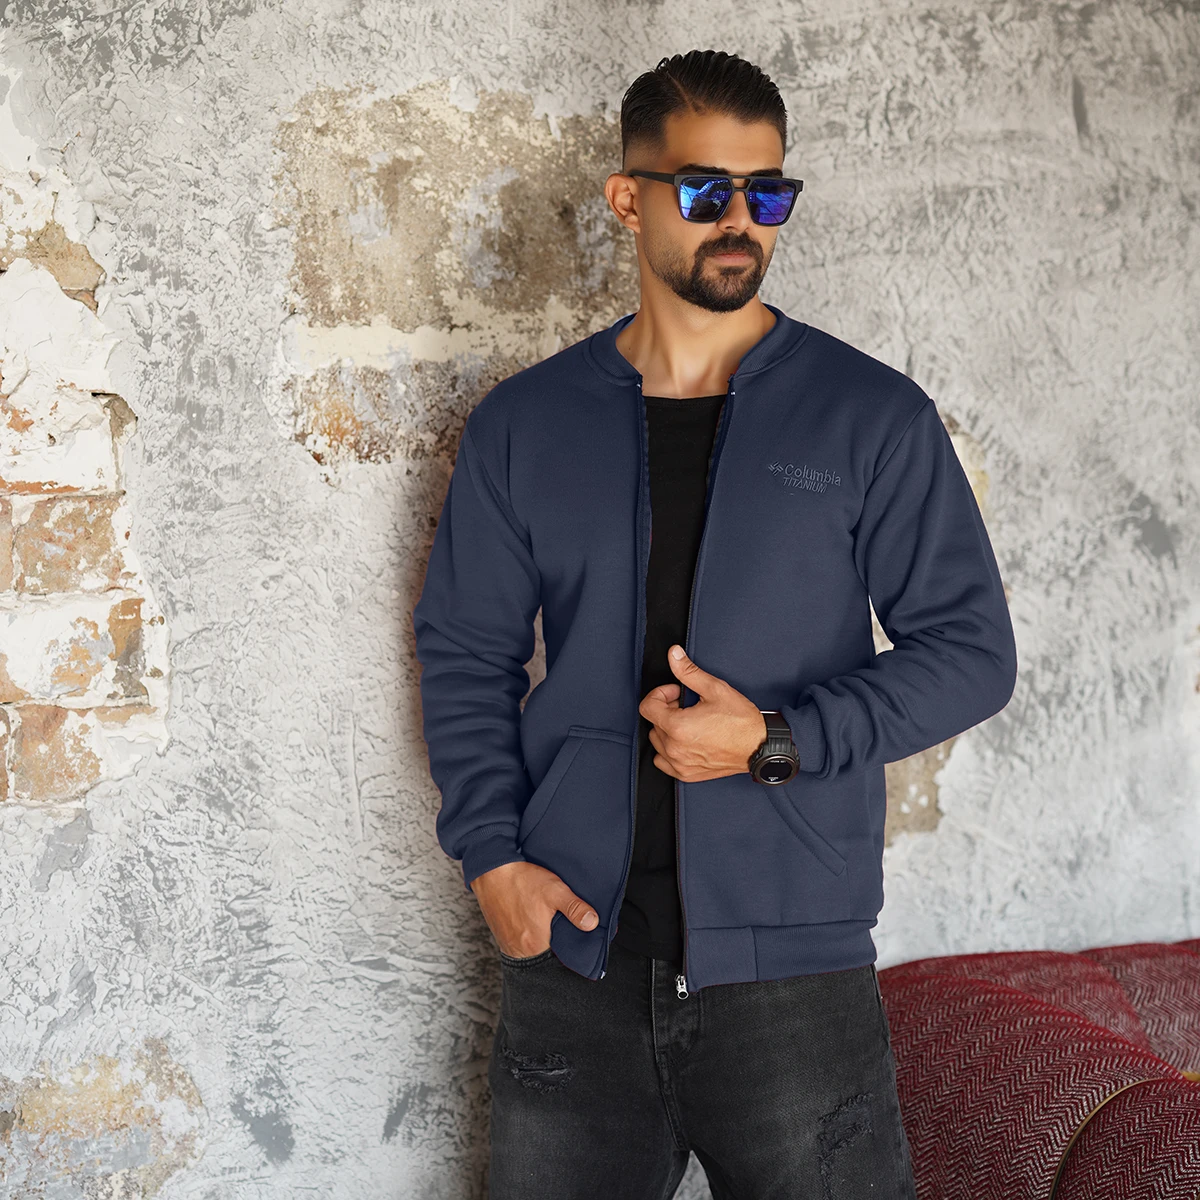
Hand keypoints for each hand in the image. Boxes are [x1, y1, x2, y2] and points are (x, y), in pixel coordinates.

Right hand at [470, 860, 598, 957]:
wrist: (491, 871)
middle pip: (544, 956)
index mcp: (535, 946)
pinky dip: (528, 935)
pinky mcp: (500, 934)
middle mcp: (518, 951)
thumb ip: (575, 909)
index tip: (576, 943)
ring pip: (531, 949)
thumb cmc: (521, 881)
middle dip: (556, 947)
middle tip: (562, 930)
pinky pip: (518, 942)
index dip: (568, 953)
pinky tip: (532, 920)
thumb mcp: (555, 891)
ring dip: (541, 940)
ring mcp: (506, 943)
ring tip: (548, 924)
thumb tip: (592, 924)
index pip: (558, 961)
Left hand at [638, 645, 767, 780]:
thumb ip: (688, 672)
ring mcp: (680, 763)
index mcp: (677, 726)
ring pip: (657, 742)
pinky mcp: (687, 774)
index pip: (647, 707)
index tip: (675, 692)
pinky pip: (663, 761)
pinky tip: (685, 741)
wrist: (759, 747)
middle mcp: (674, 748)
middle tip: (686, 705)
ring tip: (688, 722)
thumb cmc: (741, 721)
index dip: (660, 694)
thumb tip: (674, 655)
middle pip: (653, 723)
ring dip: (667, 729)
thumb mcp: (715, 689)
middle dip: (666, 710)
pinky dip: (669, 750)